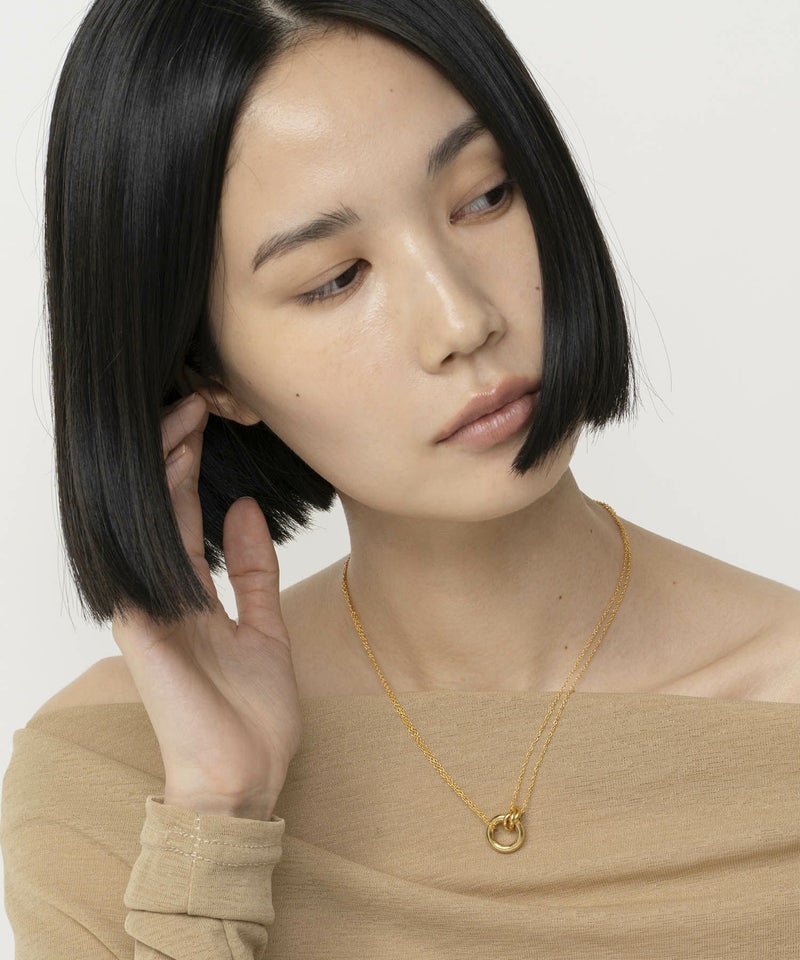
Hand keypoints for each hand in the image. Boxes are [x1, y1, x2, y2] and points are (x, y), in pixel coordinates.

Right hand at [112, 392, 301, 818]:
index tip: (216, 420)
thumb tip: (246, 511)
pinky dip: (162, 509)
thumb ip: (254, 572)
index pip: (185, 513)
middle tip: (200, 399)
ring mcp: (150, 606)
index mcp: (190, 594)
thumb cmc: (252, 714)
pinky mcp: (144, 623)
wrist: (243, 777)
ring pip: (151, 519)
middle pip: (162, 505)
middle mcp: (162, 592)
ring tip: (187, 416)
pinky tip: (174, 464)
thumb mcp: (265, 629)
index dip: (195, 465)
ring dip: (168, 466)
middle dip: (177, 450)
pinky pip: (149, 553)